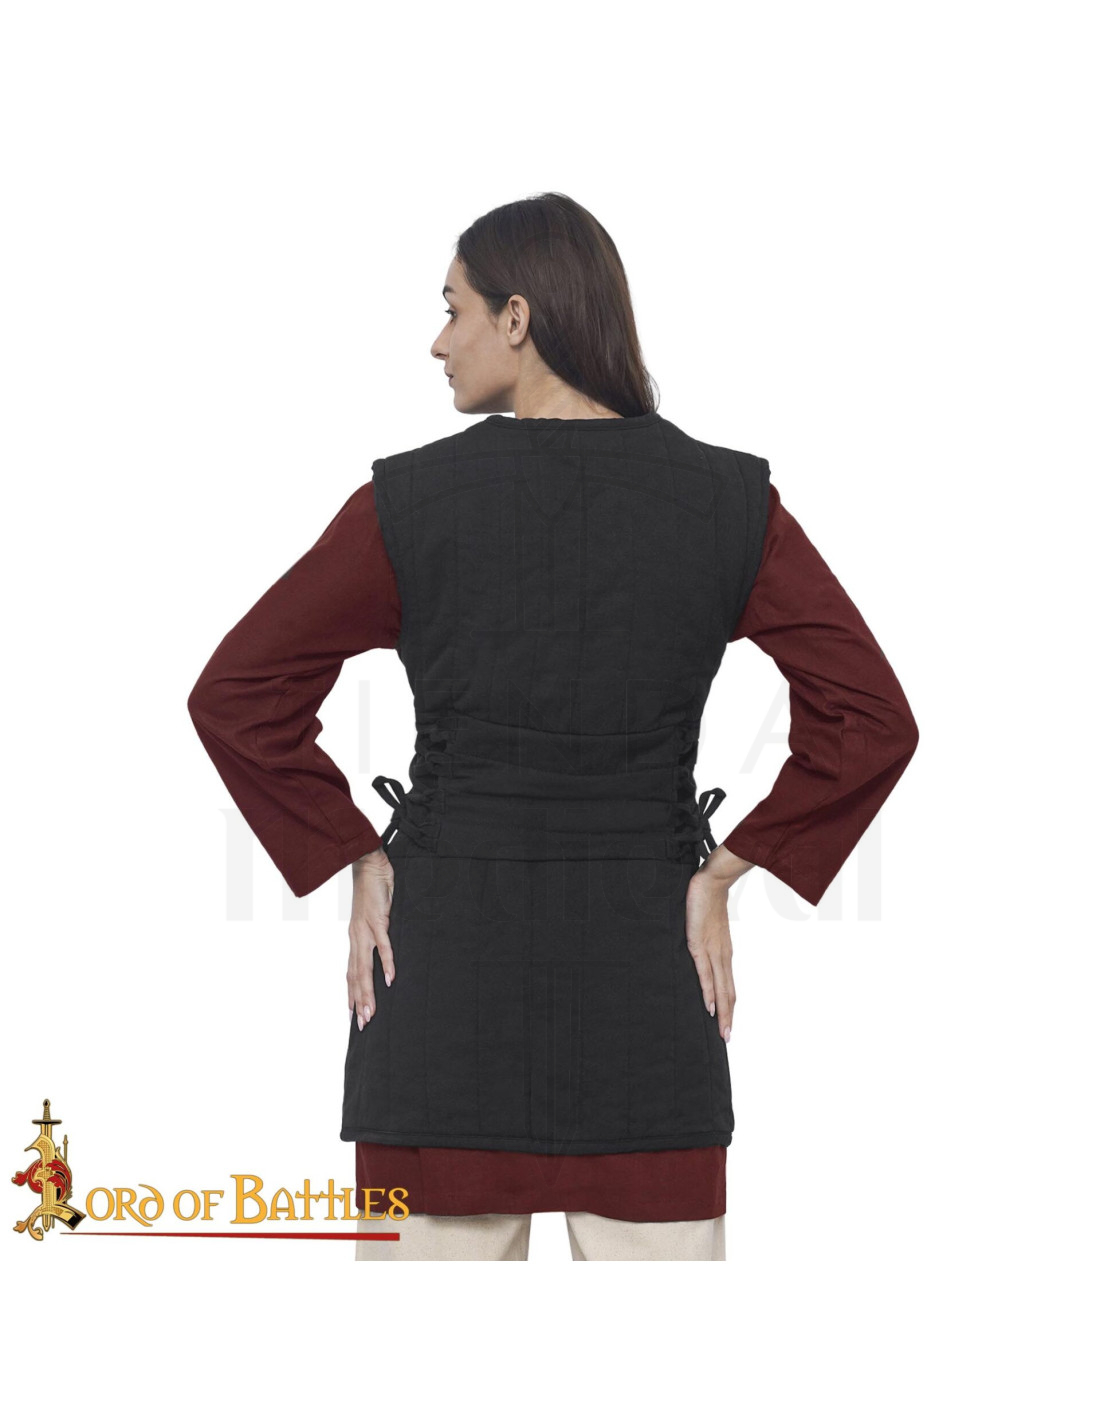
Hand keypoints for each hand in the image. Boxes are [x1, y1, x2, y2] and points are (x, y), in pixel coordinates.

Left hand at [347, 847, 394, 1029]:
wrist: (369, 865)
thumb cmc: (374, 892)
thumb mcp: (374, 918)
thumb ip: (377, 936)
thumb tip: (384, 952)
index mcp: (355, 939)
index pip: (352, 973)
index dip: (351, 995)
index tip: (352, 1016)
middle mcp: (357, 938)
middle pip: (356, 976)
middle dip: (359, 1002)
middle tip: (363, 1026)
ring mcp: (366, 930)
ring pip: (365, 967)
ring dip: (368, 991)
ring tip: (371, 1012)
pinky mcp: (379, 920)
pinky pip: (384, 945)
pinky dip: (387, 963)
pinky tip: (391, 979)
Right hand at [685, 845, 753, 1041]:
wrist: (712, 882)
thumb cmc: (709, 903)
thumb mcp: (708, 928)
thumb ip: (706, 943)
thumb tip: (701, 954)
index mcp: (724, 954)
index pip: (728, 987)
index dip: (729, 1008)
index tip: (728, 1026)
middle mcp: (722, 957)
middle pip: (728, 993)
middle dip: (728, 1017)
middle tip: (727, 1039)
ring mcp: (713, 952)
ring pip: (720, 988)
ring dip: (722, 1012)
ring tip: (722, 1031)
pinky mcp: (700, 945)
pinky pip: (705, 974)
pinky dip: (708, 992)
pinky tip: (709, 1006)